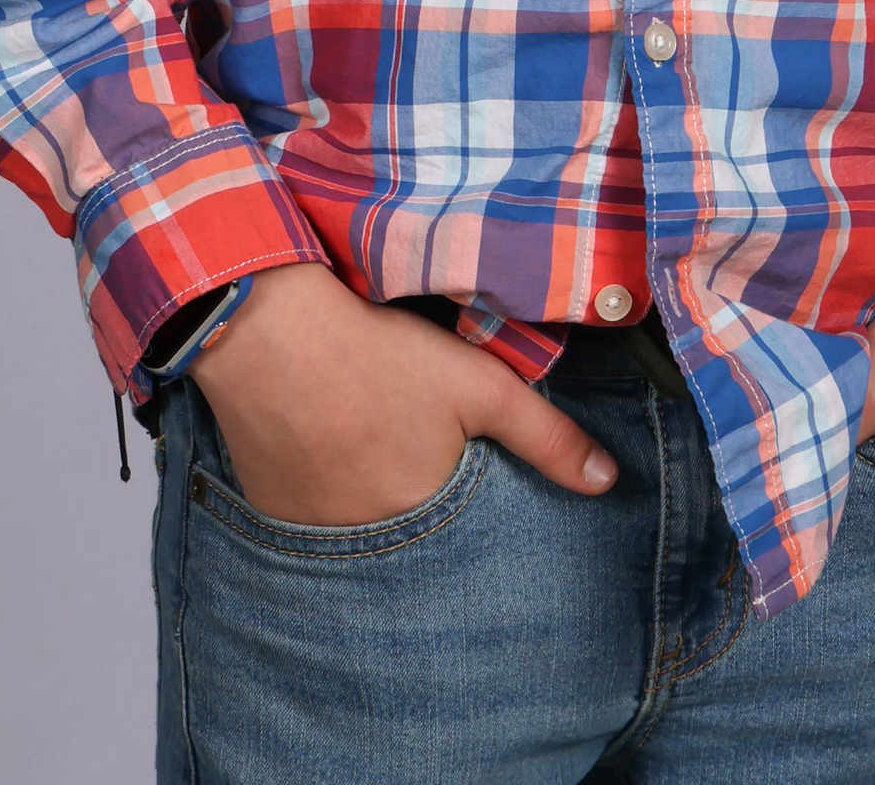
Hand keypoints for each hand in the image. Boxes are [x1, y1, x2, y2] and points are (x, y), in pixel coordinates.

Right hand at [187, 264, 618, 525]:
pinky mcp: (270, 511)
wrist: (267, 328)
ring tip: (374, 450)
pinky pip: (311, 523)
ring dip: (373, 508)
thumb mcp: (477, 384)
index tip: (465, 475)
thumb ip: (545, 435)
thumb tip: (607, 482)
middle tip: (415, 456)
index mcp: (421, 520)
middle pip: (410, 541)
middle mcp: (364, 546)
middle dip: (423, 514)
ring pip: (360, 533)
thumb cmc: (376, 352)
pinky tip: (331, 448)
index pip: (462, 543)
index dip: (469, 510)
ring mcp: (310, 534)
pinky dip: (328, 498)